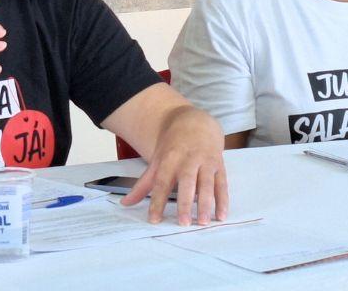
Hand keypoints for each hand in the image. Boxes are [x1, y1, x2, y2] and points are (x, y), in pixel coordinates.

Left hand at [121, 106, 227, 225]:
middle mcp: (188, 160)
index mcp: (169, 159)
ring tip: (204, 222)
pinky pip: (222, 184)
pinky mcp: (219, 166)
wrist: (196, 123)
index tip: (154, 219)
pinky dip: (223, 200)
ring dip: (206, 203)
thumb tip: (124, 203)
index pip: (162, 182)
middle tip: (184, 223)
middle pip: (186, 182)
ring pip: (206, 184)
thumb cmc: (173, 146)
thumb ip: (143, 184)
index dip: (157, 201)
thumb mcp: (156, 161)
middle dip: (185, 203)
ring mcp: (205, 162)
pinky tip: (221, 215)